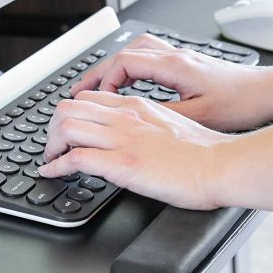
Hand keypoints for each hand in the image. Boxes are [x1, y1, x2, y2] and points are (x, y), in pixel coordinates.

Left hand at [38, 91, 228, 209]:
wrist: (222, 164)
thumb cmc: (206, 151)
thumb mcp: (172, 126)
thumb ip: (148, 126)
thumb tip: (135, 140)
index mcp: (138, 106)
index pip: (90, 99)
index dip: (71, 114)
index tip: (66, 131)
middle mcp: (125, 117)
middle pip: (70, 107)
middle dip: (53, 128)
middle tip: (53, 146)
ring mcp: (122, 138)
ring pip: (66, 127)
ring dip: (50, 146)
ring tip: (50, 160)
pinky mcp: (122, 163)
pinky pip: (75, 158)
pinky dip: (56, 166)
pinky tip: (53, 174)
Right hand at [70, 33, 272, 131]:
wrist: (270, 94)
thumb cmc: (241, 104)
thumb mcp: (198, 117)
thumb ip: (162, 117)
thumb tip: (132, 120)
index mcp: (174, 66)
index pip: (123, 62)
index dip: (102, 80)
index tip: (92, 100)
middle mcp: (175, 57)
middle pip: (124, 53)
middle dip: (99, 73)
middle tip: (80, 92)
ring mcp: (182, 59)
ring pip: (137, 53)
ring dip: (115, 69)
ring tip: (100, 88)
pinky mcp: (189, 67)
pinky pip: (150, 61)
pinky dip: (133, 71)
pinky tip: (130, 88)